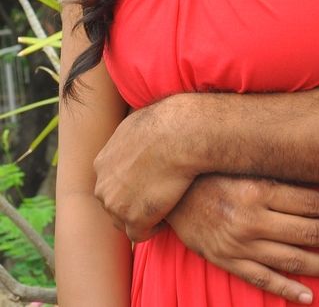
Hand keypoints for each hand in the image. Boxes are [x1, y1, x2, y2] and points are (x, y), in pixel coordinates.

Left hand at [94, 102, 195, 240]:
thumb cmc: (164, 123)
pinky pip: (140, 234)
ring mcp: (116, 205)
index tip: (148, 181)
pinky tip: (167, 215)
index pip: (110, 184)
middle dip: (131, 204)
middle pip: (113, 205)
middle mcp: (102, 186)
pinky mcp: (134, 219)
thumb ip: (126, 139)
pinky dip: (152, 228)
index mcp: (102, 164)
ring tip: (163, 206)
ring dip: (141, 217)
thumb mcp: (134, 124)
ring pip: (124, 221)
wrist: (178, 135)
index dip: (129, 185)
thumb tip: (131, 135)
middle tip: (156, 197)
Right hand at [167, 175, 318, 303]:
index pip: (309, 202)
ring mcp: (241, 244)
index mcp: (259, 189)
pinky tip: (308, 295)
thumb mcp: (245, 167)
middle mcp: (253, 218)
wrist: (171, 194)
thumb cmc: (213, 173)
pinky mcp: (229, 261)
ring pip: (291, 259)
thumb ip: (275, 177)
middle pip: (306, 232)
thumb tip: (314, 179)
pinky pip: (263, 279)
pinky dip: (287, 289)